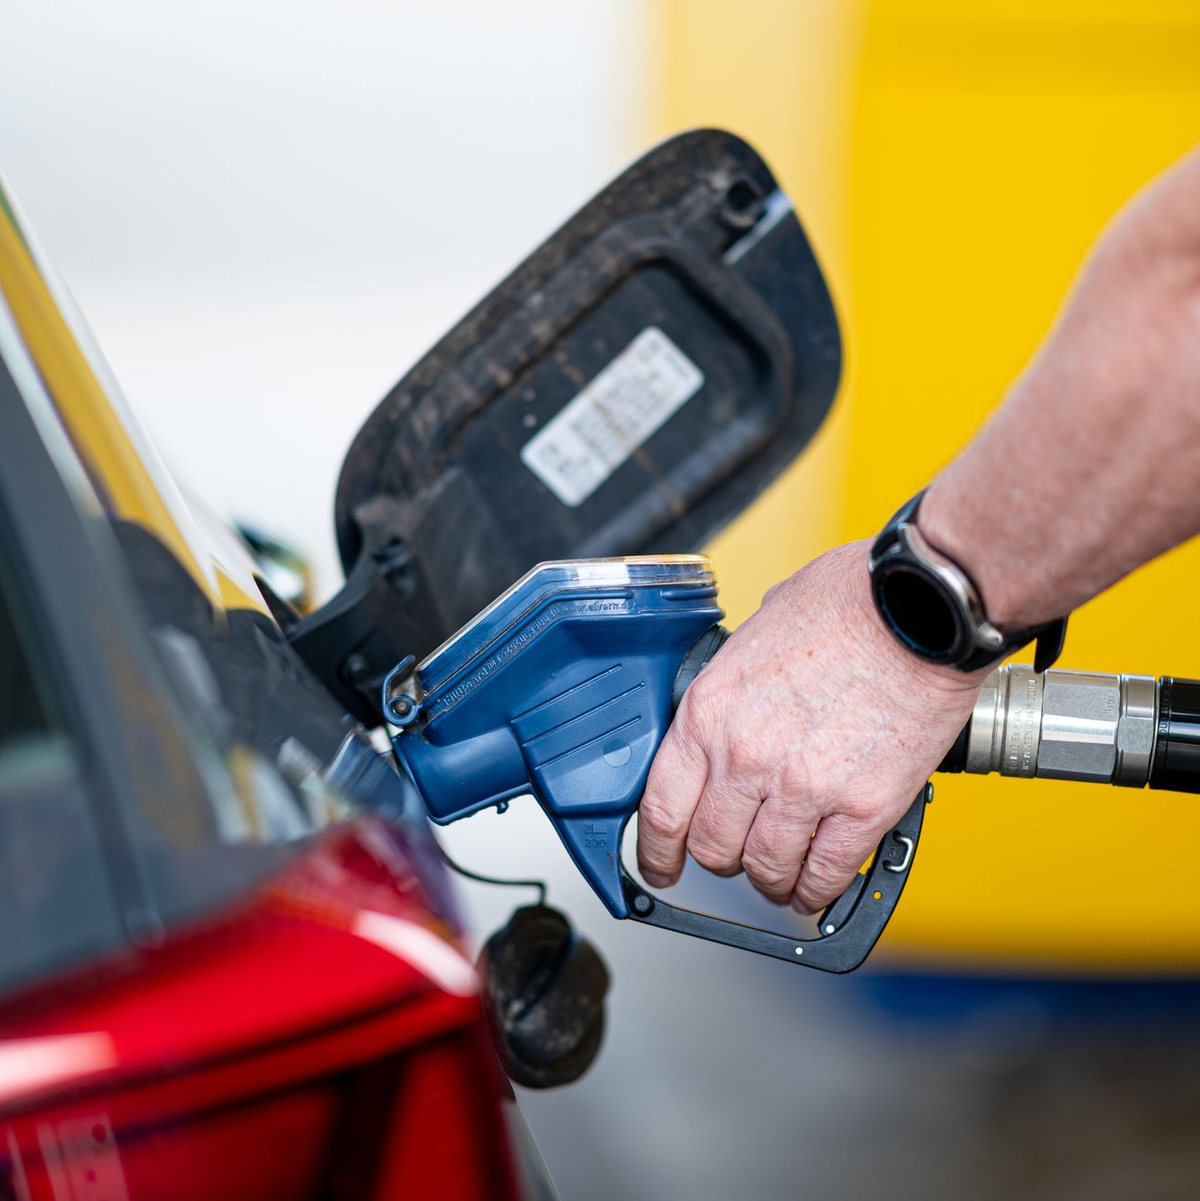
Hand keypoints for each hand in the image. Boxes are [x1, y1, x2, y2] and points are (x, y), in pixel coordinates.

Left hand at [636, 540, 983, 913]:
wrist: (920, 607)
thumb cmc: (847, 603)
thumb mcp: (755, 632)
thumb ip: (734, 687)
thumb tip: (734, 708)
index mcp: (711, 711)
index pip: (661, 806)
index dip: (656, 849)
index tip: (660, 863)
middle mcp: (747, 756)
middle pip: (711, 846)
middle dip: (718, 857)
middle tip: (732, 852)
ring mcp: (804, 786)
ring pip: (765, 868)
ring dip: (768, 879)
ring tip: (778, 874)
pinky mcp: (863, 806)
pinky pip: (825, 874)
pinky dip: (815, 890)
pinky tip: (813, 887)